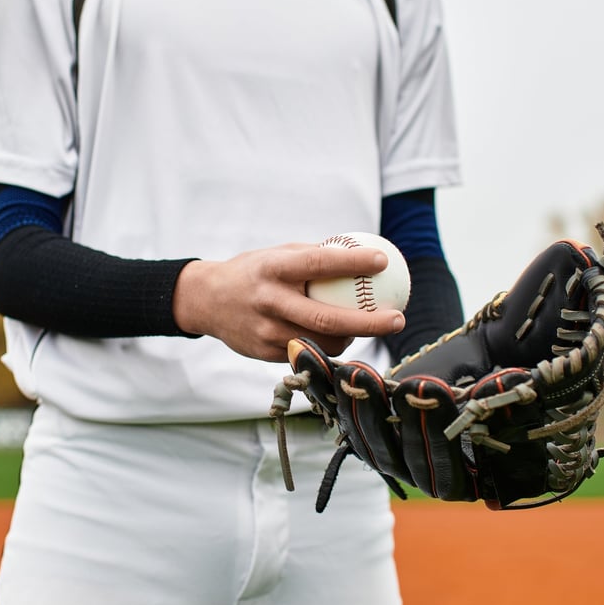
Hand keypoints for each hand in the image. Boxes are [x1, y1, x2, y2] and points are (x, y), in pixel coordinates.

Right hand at [173, 243, 405, 361]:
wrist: (206, 301)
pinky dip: (330, 346)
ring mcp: (266, 331)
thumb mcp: (277, 254)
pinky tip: (346, 338)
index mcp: (274, 269)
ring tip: (374, 326)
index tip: (383, 260)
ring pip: (322, 342)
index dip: (352, 262)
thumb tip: (360, 251)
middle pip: (327, 318)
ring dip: (353, 337)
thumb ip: (313, 255)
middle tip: (397, 318)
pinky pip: (307, 352)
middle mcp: (270, 301)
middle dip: (368, 322)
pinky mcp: (265, 352)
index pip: (319, 263)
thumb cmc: (253, 271)